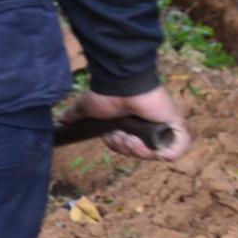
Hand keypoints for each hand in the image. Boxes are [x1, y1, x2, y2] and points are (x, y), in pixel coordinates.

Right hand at [59, 85, 190, 161]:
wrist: (120, 84)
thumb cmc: (106, 94)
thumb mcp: (88, 109)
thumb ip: (76, 116)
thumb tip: (61, 120)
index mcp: (136, 125)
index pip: (134, 147)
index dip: (123, 148)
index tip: (112, 138)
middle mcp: (152, 127)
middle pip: (145, 153)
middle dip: (128, 150)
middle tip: (120, 137)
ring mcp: (166, 126)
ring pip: (158, 153)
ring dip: (139, 151)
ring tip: (128, 138)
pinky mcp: (176, 125)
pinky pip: (176, 150)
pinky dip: (161, 153)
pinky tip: (142, 143)